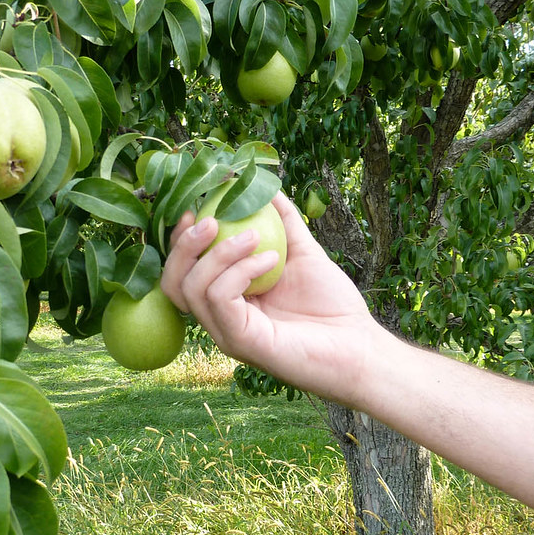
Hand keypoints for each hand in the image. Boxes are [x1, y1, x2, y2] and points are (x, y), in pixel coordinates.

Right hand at [161, 191, 386, 407]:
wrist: (360, 346)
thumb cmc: (334, 307)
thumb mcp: (305, 253)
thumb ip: (285, 223)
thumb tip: (268, 188)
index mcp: (227, 299)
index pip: (182, 272)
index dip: (180, 240)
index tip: (195, 209)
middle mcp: (220, 319)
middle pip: (172, 283)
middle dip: (184, 246)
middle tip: (211, 220)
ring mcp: (227, 333)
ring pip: (191, 289)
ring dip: (218, 253)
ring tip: (256, 238)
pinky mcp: (241, 342)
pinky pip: (221, 299)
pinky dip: (240, 271)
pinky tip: (271, 260)